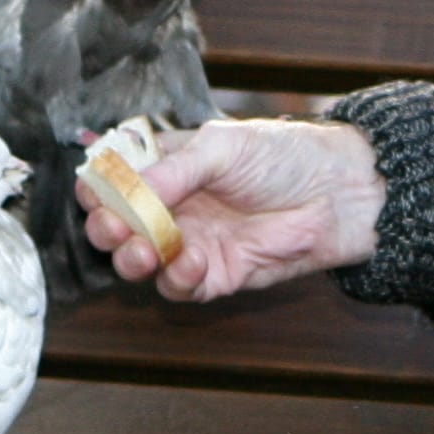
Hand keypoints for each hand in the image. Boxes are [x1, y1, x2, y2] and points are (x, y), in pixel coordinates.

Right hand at [75, 118, 383, 302]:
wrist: (338, 194)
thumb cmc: (284, 156)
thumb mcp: (225, 147)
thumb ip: (176, 169)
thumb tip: (131, 191)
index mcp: (168, 167)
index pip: (115, 181)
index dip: (98, 189)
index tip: (96, 193)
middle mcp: (173, 207)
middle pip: (117, 226)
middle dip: (107, 230)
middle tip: (115, 228)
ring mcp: (192, 242)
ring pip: (141, 262)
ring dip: (132, 259)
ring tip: (143, 250)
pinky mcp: (215, 275)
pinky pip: (180, 286)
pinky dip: (177, 278)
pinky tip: (191, 262)